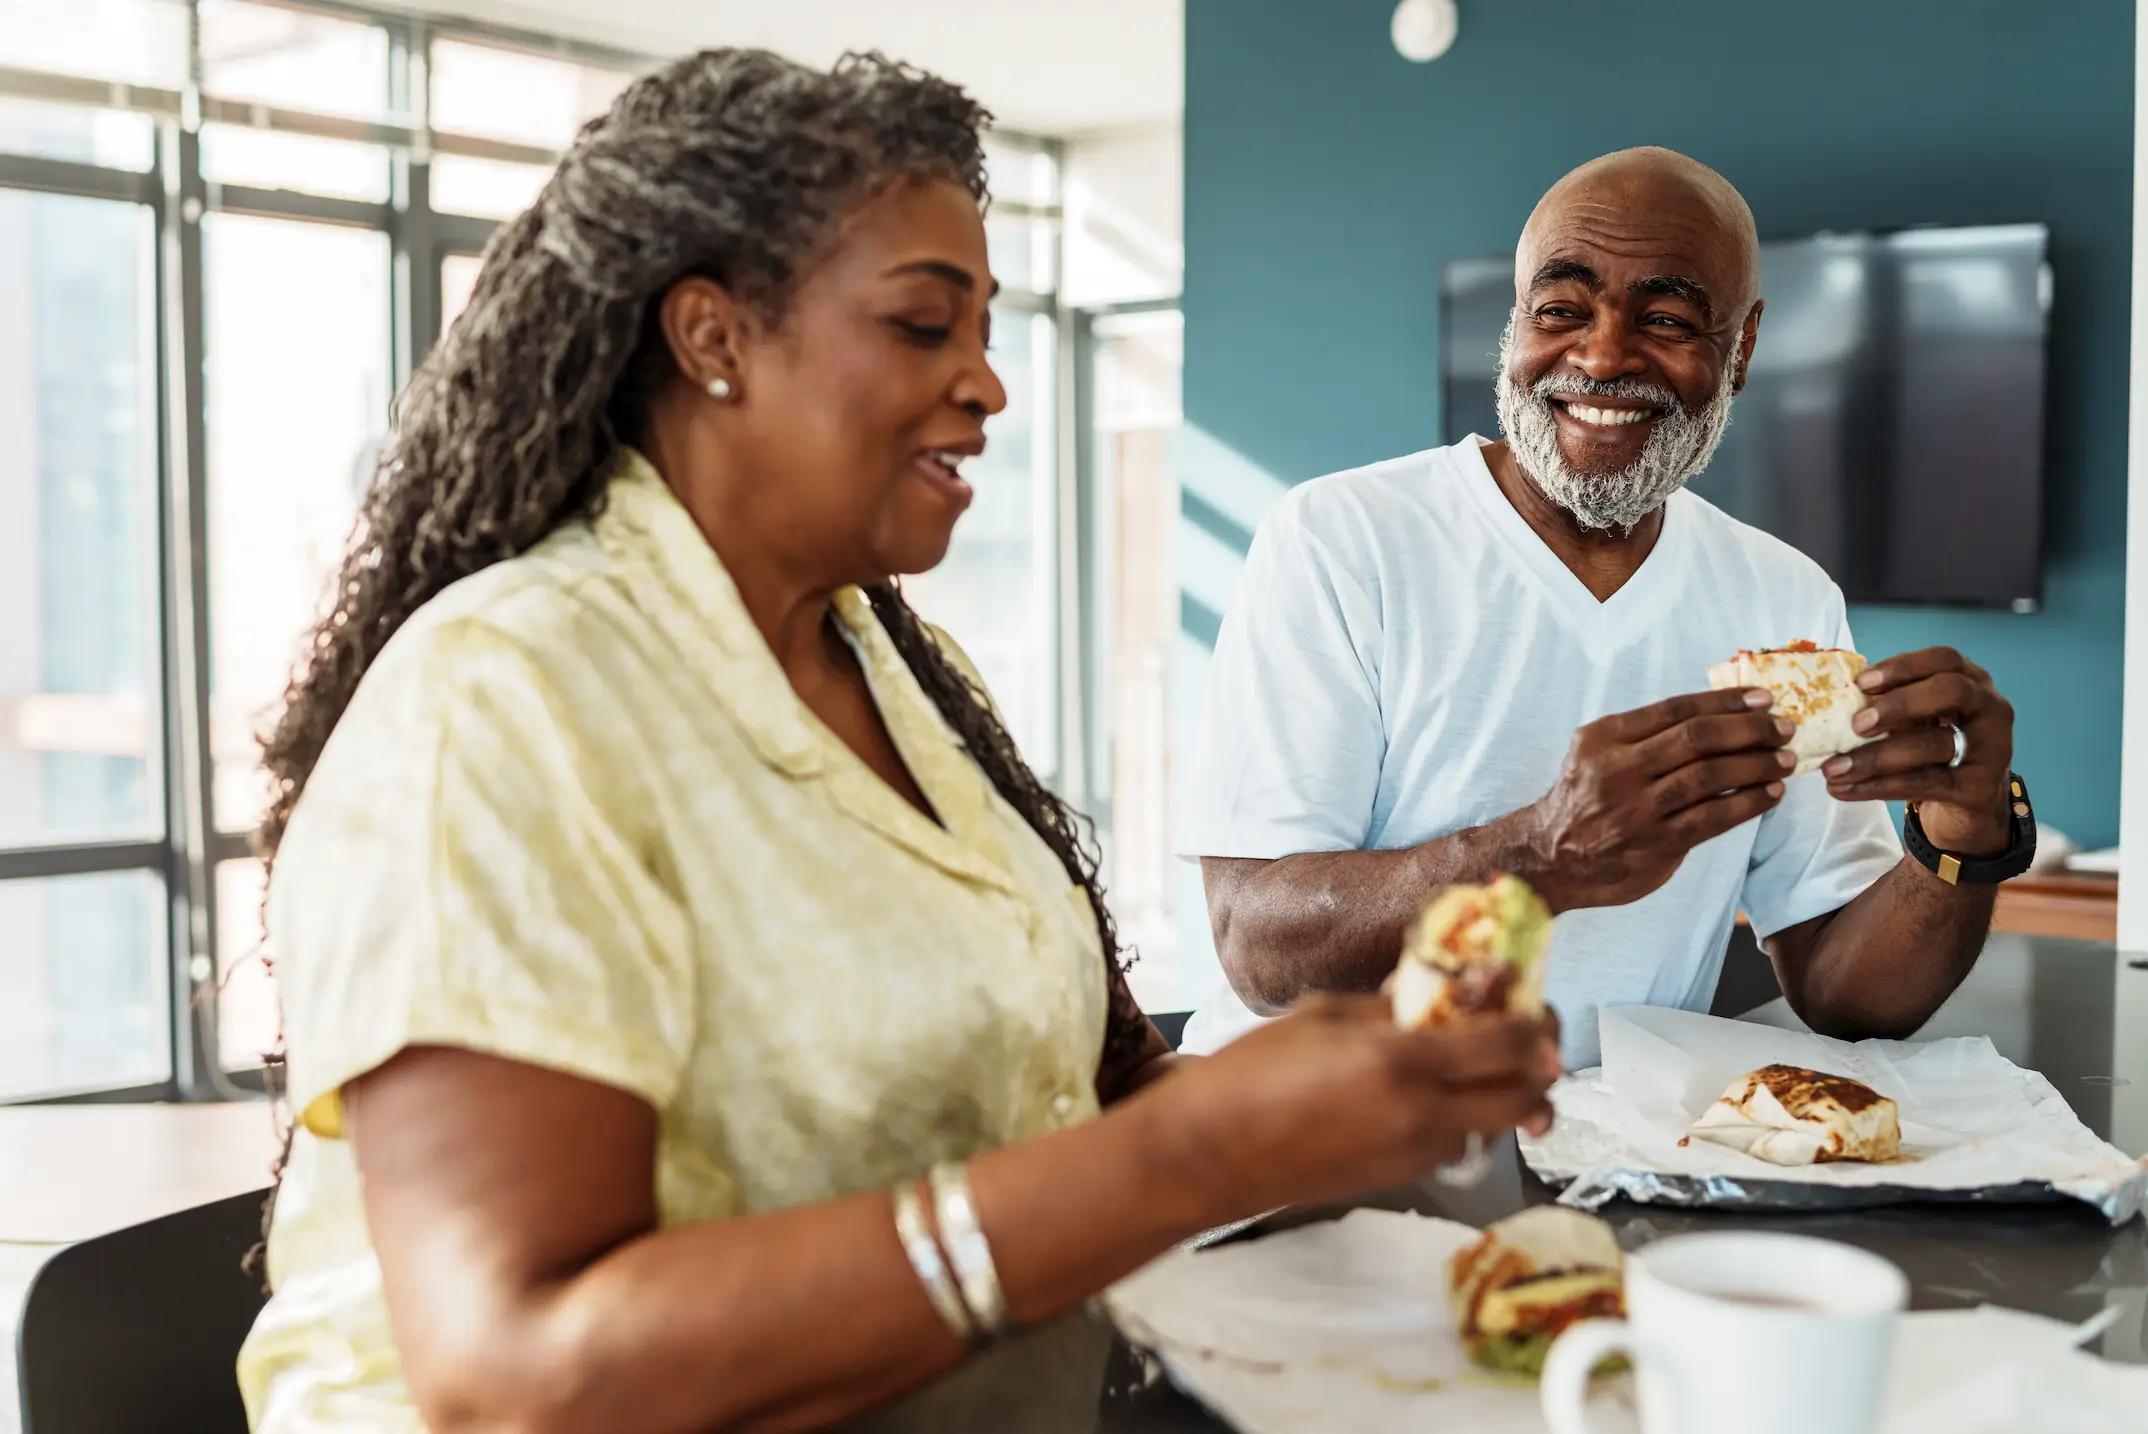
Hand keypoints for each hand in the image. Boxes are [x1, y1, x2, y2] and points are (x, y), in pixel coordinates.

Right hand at [1151, 996, 1561, 1220]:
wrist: (1211, 1152)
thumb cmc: (1251, 1073)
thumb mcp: (1323, 1016)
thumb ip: (1390, 1007)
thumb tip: (1438, 992)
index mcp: (1401, 1064)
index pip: (1508, 1043)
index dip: (1532, 1016)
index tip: (1526, 992)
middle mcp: (1423, 1116)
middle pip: (1528, 1097)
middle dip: (1541, 1061)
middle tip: (1527, 1030)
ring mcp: (1416, 1154)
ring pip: (1498, 1124)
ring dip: (1505, 1090)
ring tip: (1479, 1057)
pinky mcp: (1401, 1178)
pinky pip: (1458, 1143)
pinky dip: (1466, 1115)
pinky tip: (1431, 1091)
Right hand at [1514, 689, 1793, 910]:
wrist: (1551, 858)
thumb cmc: (1585, 800)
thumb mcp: (1596, 754)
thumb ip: (1644, 737)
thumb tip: (1718, 717)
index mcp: (1604, 737)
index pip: (1675, 709)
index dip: (1725, 701)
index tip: (1762, 698)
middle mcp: (1617, 768)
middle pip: (1696, 738)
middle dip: (1749, 729)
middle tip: (1783, 727)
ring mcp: (1636, 809)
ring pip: (1709, 776)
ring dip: (1756, 764)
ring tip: (1784, 760)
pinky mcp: (1655, 844)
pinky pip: (1712, 818)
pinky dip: (1747, 803)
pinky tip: (1770, 794)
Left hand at [1819, 647, 2014, 855]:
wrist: (1971, 801)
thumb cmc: (1935, 744)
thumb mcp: (1919, 716)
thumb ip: (1890, 702)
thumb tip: (1832, 696)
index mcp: (1971, 680)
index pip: (1945, 659)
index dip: (1903, 667)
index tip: (1860, 682)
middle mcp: (1990, 708)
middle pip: (1951, 691)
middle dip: (1899, 704)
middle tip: (1856, 724)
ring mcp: (1990, 748)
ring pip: (1932, 745)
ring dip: (1875, 757)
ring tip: (1832, 769)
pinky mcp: (1978, 787)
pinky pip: (1924, 784)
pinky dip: (1879, 786)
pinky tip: (1846, 789)